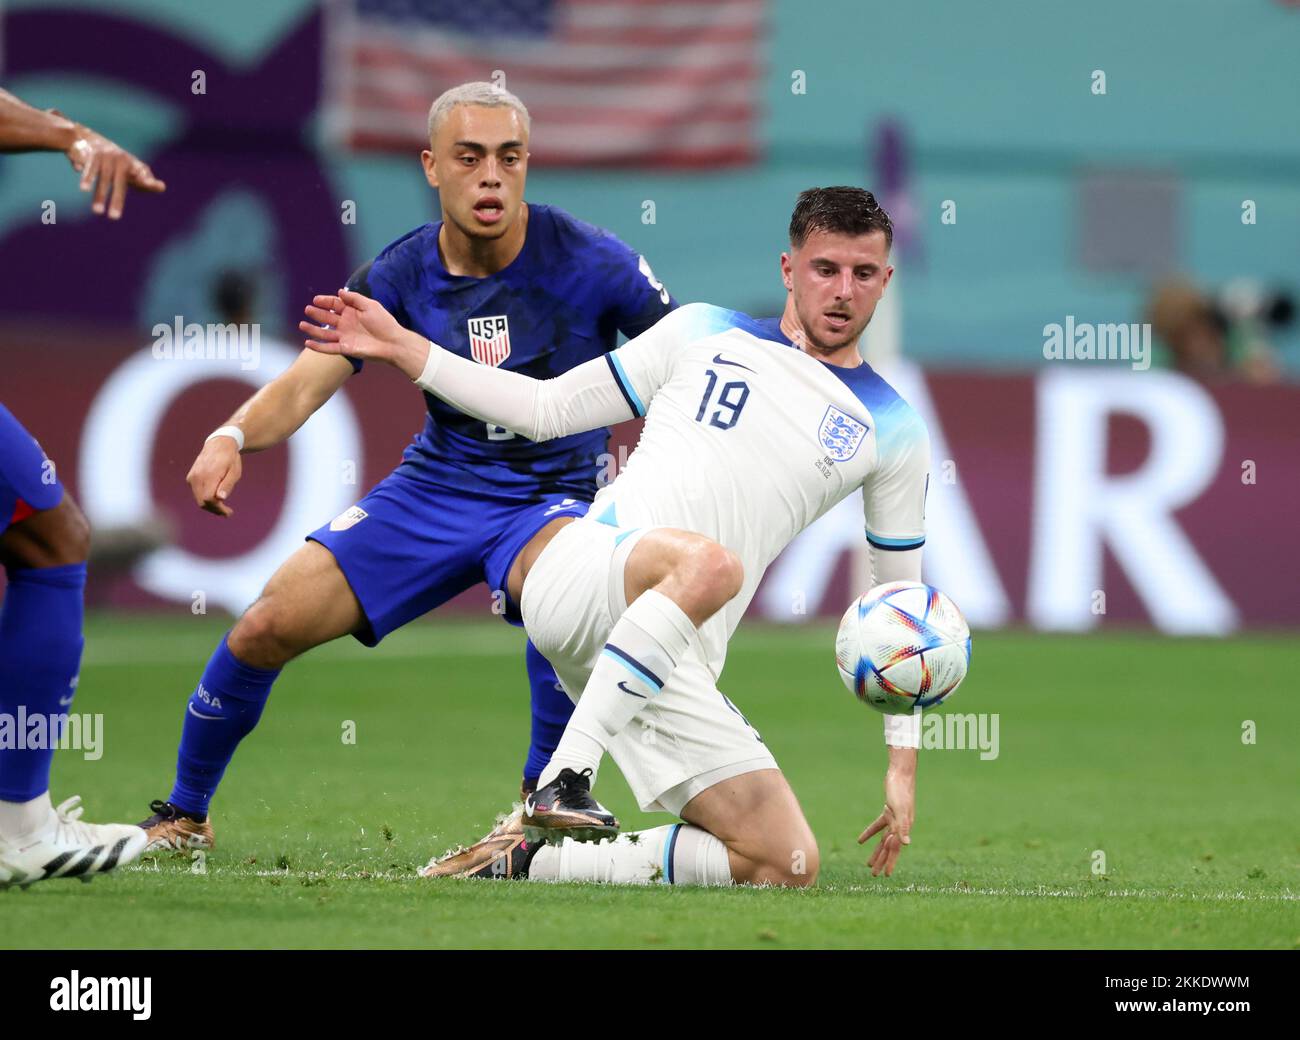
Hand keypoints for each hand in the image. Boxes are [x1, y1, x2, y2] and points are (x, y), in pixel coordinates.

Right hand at [64, 123, 164, 218]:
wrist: (88, 139)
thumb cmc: (117, 162)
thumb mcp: (131, 171)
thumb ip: (145, 181)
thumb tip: (162, 187)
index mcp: (133, 165)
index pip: (142, 174)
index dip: (148, 180)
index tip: (155, 185)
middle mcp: (121, 160)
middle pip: (120, 183)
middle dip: (117, 200)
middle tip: (114, 218)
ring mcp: (107, 157)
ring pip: (104, 178)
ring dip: (100, 195)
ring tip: (97, 212)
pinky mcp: (92, 155)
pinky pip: (91, 169)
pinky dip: (88, 178)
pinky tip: (84, 189)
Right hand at [186, 435, 241, 516]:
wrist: (219, 444)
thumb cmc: (230, 458)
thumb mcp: (234, 472)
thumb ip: (227, 485)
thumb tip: (220, 498)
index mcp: (210, 475)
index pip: (209, 499)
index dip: (218, 508)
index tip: (228, 512)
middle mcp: (198, 476)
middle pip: (202, 501)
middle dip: (214, 509)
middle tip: (227, 513)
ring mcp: (192, 477)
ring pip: (198, 498)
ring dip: (210, 505)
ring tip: (223, 508)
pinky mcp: (191, 477)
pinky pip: (197, 492)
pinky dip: (205, 498)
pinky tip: (215, 498)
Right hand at [300, 289, 426, 377]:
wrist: (393, 343)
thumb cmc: (384, 323)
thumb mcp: (370, 305)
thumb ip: (355, 299)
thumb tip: (339, 292)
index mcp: (352, 312)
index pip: (335, 304)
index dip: (325, 301)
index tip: (316, 299)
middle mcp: (346, 324)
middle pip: (328, 317)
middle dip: (317, 314)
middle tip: (307, 309)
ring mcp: (345, 337)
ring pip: (325, 333)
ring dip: (313, 330)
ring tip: (302, 325)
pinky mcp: (346, 349)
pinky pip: (329, 348)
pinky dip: (318, 346)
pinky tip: (307, 342)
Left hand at [857, 746, 915, 876]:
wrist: (901, 774)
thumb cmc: (901, 790)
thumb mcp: (900, 809)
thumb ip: (903, 827)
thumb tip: (906, 844)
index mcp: (903, 827)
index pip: (895, 849)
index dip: (890, 862)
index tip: (885, 875)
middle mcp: (900, 826)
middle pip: (889, 847)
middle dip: (881, 861)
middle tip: (873, 874)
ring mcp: (894, 819)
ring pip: (883, 839)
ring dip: (876, 851)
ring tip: (868, 864)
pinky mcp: (888, 811)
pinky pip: (878, 826)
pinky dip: (870, 833)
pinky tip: (860, 841)